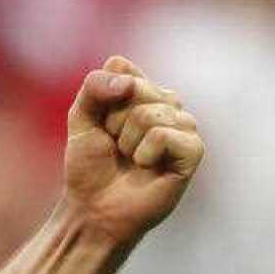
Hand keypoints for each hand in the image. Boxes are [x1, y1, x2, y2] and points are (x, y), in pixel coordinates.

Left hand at [63, 56, 204, 245]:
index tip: (99, 122)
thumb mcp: (81, 117)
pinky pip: (164, 135)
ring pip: (149, 113)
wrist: (95, 206)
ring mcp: (183, 125)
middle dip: (112, 120)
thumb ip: (95, 87)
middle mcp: (166, 102)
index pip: (121, 67)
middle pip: (134, 87)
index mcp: (140, 88)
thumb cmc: (90, 162)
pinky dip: (145, 153)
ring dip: (127, 140)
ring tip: (130, 158)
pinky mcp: (193, 151)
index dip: (100, 97)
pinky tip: (146, 167)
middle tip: (115, 144)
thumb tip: (129, 83)